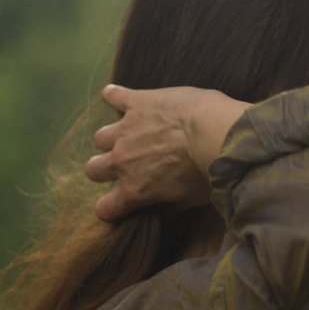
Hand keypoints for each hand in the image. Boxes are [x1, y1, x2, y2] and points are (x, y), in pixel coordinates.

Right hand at [86, 84, 245, 221]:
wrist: (215, 134)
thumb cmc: (209, 171)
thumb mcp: (194, 198)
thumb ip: (175, 205)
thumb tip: (169, 213)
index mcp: (135, 190)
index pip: (105, 208)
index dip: (111, 207)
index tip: (119, 203)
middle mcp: (123, 161)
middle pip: (93, 170)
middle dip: (104, 170)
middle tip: (125, 165)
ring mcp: (126, 131)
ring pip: (100, 138)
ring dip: (111, 138)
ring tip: (128, 135)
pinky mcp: (137, 103)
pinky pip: (113, 96)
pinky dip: (113, 96)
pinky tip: (114, 96)